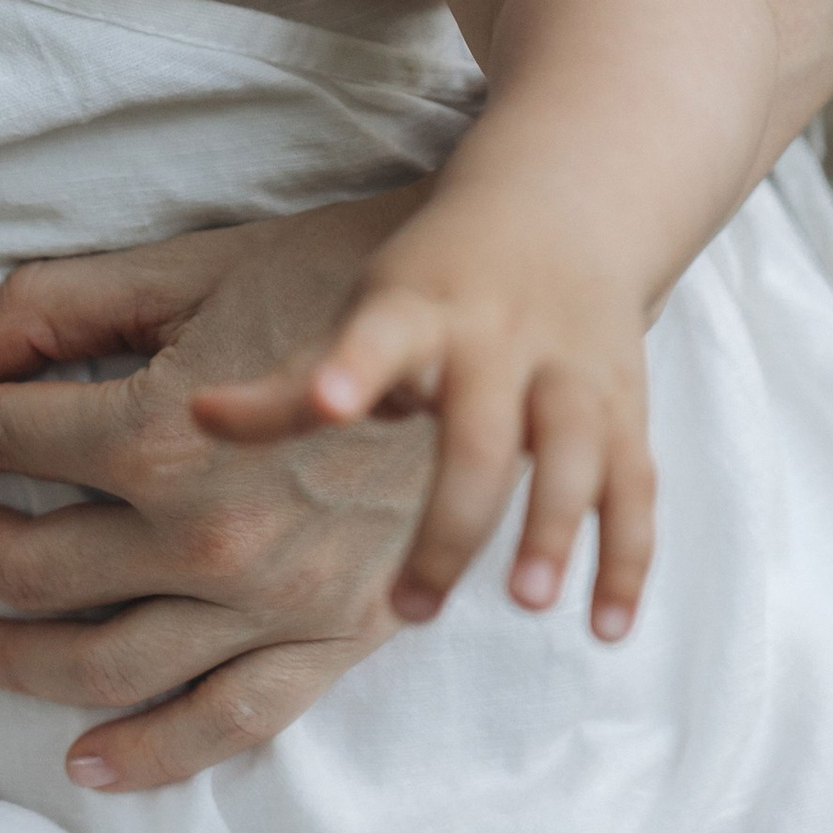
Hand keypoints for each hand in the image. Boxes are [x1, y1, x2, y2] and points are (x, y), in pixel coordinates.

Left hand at [0, 193, 437, 791]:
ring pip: (109, 659)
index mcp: (165, 432)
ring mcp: (271, 602)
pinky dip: (152, 751)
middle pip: (36, 561)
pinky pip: (229, 720)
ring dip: (18, 656)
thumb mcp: (195, 268)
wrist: (494, 325)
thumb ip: (62, 309)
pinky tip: (88, 759)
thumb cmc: (343, 278)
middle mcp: (207, 534)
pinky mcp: (334, 639)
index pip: (7, 440)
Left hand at [195, 197, 656, 639]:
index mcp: (420, 309)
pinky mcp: (625, 411)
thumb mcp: (365, 310)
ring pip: (573, 458)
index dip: (352, 369)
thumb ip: (285, 380)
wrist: (565, 202)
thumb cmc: (432, 278)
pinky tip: (605, 629)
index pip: (382, 335)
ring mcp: (572, 377)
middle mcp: (502, 343)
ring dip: (554, 532)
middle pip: (481, 438)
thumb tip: (197, 419)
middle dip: (451, 523)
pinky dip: (626, 558)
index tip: (329, 404)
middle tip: (409, 612)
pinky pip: (635, 489)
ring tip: (525, 604)